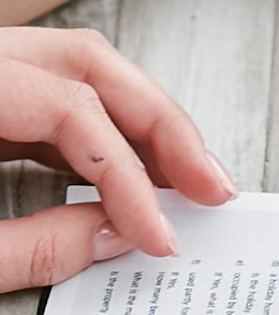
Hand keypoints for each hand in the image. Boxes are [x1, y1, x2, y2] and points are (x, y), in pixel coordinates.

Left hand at [0, 27, 237, 291]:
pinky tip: (134, 173)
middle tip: (210, 184)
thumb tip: (115, 237)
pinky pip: (56, 100)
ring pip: (82, 74)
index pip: (73, 109)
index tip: (156, 234)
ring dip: (143, 128)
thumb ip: (31, 248)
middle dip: (163, 128)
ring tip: (187, 180)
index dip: (126, 176)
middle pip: (93, 66)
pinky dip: (105, 136)